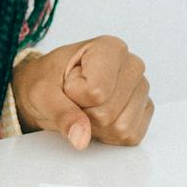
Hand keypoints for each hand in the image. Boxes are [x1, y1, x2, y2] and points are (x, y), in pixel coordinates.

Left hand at [12, 36, 151, 148]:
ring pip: (121, 129)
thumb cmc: (49, 81)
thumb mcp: (42, 93)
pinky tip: (99, 117)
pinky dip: (110, 135)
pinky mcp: (144, 110)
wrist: (52, 88)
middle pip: (108, 114)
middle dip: (86, 114)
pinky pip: (130, 137)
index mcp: (110, 48)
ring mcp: (141, 88)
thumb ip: (61, 113)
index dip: (75, 96)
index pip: (96, 92)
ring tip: (88, 106)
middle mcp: (131, 65)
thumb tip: (81, 138)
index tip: (68, 84)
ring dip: (98, 127)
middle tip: (76, 98)